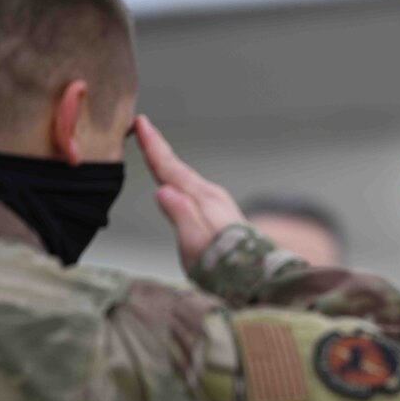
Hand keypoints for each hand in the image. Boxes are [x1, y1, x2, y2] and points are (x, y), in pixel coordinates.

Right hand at [133, 115, 245, 270]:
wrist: (259, 278)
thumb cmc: (225, 267)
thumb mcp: (196, 245)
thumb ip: (180, 215)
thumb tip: (163, 190)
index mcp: (201, 200)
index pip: (170, 168)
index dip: (153, 146)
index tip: (140, 123)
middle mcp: (211, 196)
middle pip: (178, 168)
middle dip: (158, 148)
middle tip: (142, 126)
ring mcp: (218, 204)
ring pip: (186, 177)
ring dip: (169, 162)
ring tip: (154, 149)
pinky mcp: (220, 215)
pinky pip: (193, 188)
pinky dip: (180, 178)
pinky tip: (177, 181)